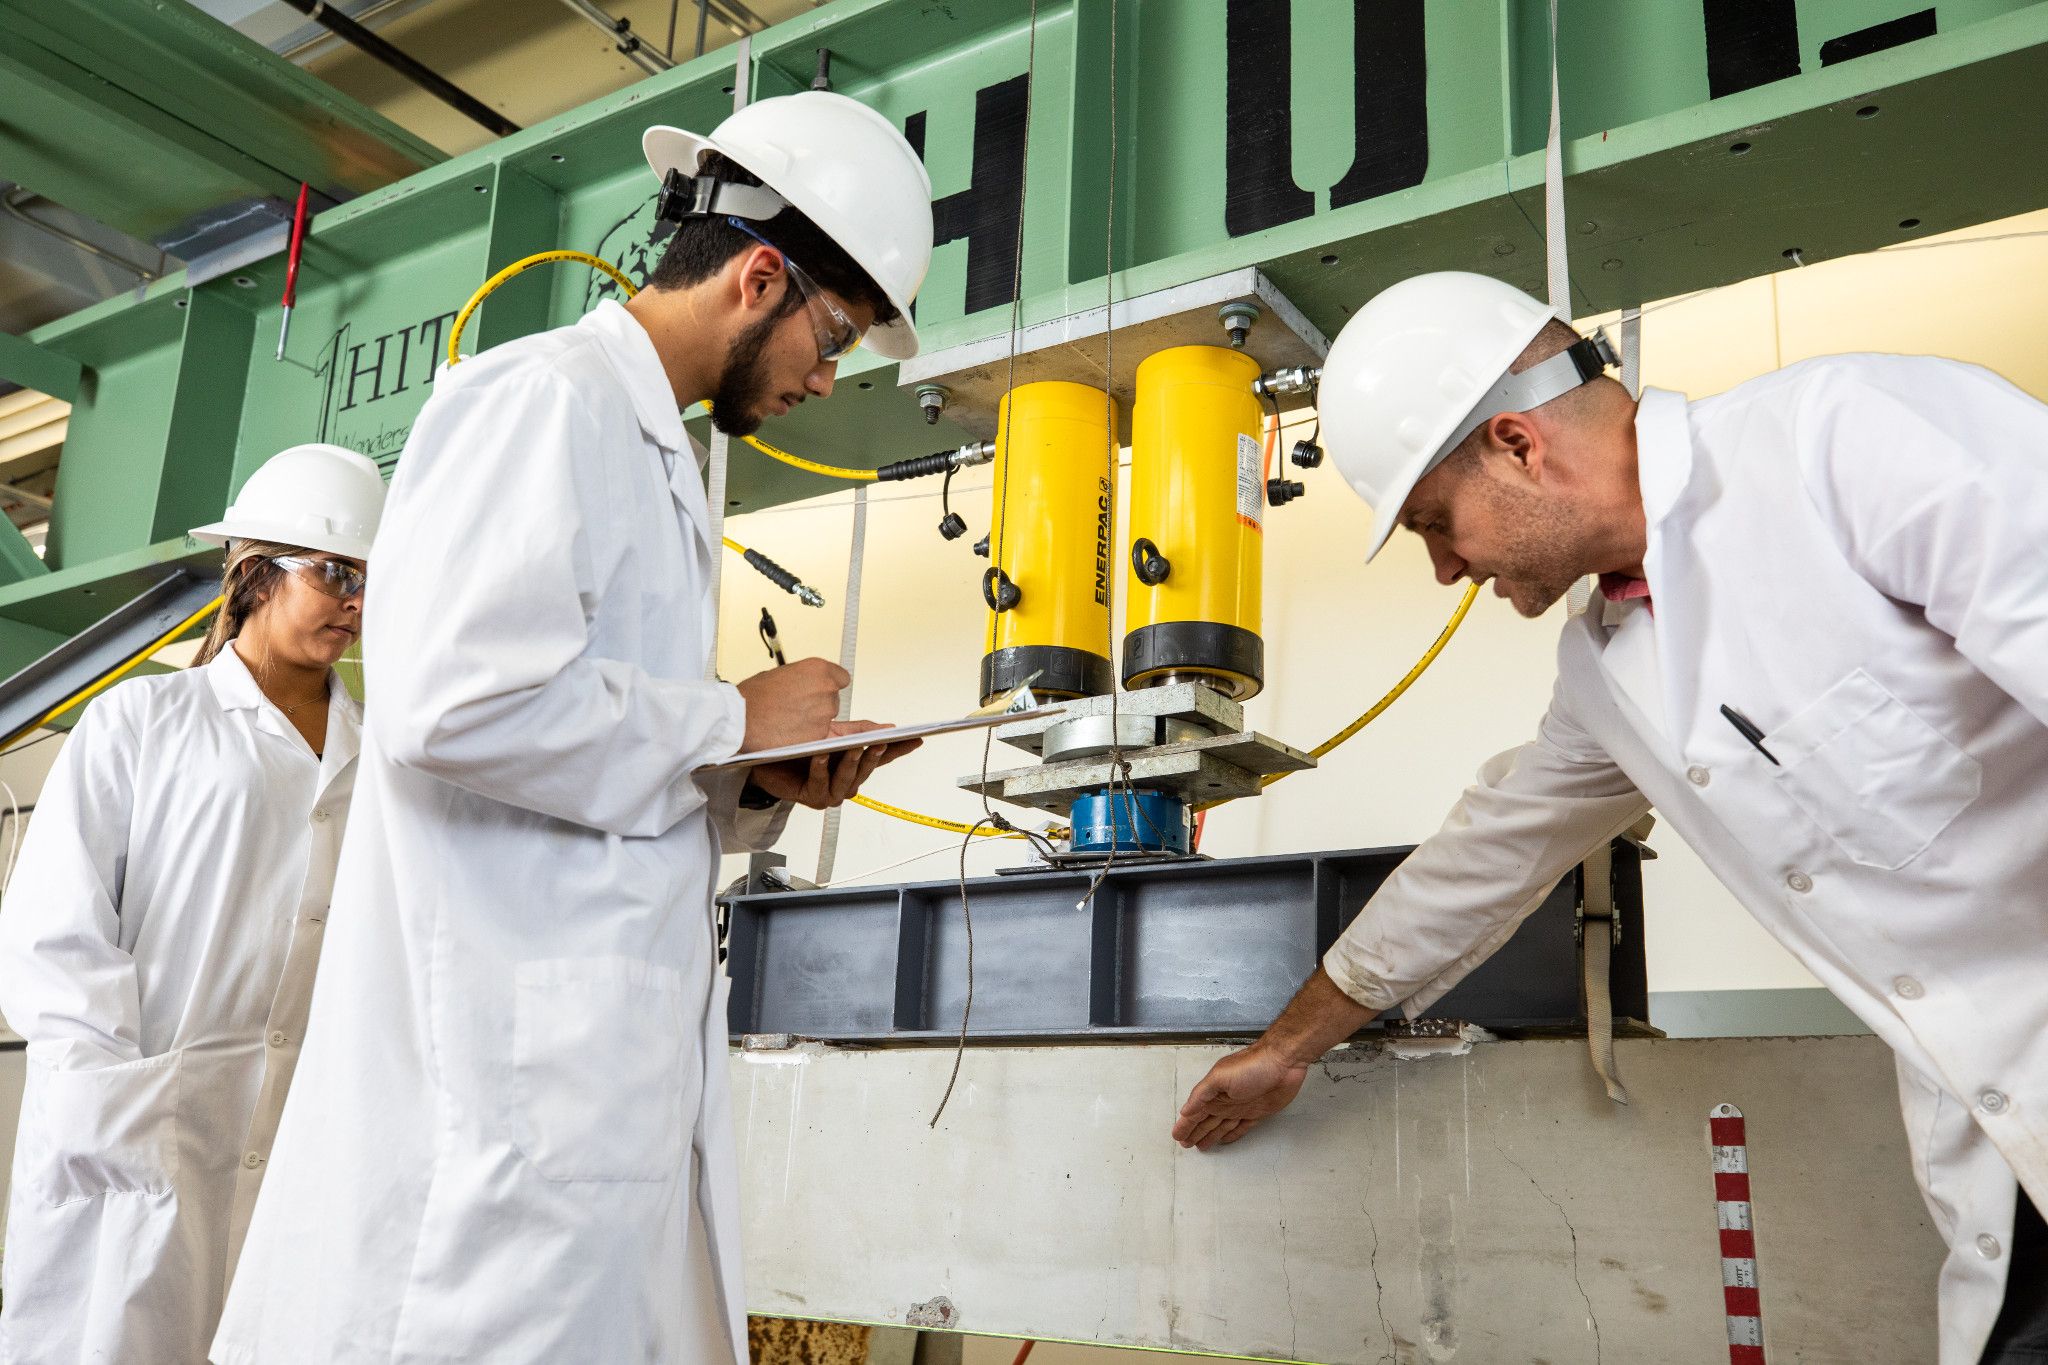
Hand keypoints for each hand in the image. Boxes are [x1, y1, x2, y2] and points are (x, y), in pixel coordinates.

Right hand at [736, 658, 849, 752]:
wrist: (740, 720)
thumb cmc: (752, 697)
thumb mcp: (780, 674)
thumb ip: (802, 678)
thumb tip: (808, 685)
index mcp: (819, 669)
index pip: (841, 678)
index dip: (830, 686)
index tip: (823, 690)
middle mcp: (826, 690)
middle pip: (834, 700)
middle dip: (820, 704)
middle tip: (797, 707)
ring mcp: (825, 714)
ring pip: (828, 719)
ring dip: (815, 721)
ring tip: (790, 721)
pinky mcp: (819, 736)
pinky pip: (823, 737)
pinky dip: (814, 737)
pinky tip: (802, 735)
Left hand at [744, 719, 921, 810]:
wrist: (761, 757)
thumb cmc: (796, 748)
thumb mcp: (832, 733)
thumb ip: (858, 732)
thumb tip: (886, 728)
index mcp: (852, 766)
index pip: (881, 758)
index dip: (898, 750)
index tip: (916, 739)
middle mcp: (844, 782)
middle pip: (866, 771)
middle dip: (873, 757)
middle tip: (879, 742)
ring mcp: (829, 792)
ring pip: (846, 781)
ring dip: (850, 763)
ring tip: (854, 747)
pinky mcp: (811, 797)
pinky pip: (819, 784)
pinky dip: (821, 769)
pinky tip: (821, 755)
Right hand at [1171, 1042, 1308, 1150]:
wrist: (1283, 1062)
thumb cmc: (1251, 1066)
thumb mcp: (1220, 1077)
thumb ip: (1202, 1094)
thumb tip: (1184, 1110)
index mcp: (1214, 1093)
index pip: (1195, 1113)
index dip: (1185, 1125)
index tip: (1176, 1136)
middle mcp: (1225, 1101)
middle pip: (1206, 1121)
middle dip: (1195, 1132)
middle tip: (1185, 1145)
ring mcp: (1241, 1108)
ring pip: (1221, 1126)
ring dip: (1210, 1135)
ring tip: (1200, 1146)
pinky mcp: (1257, 1113)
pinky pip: (1241, 1128)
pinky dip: (1232, 1134)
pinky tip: (1225, 1139)